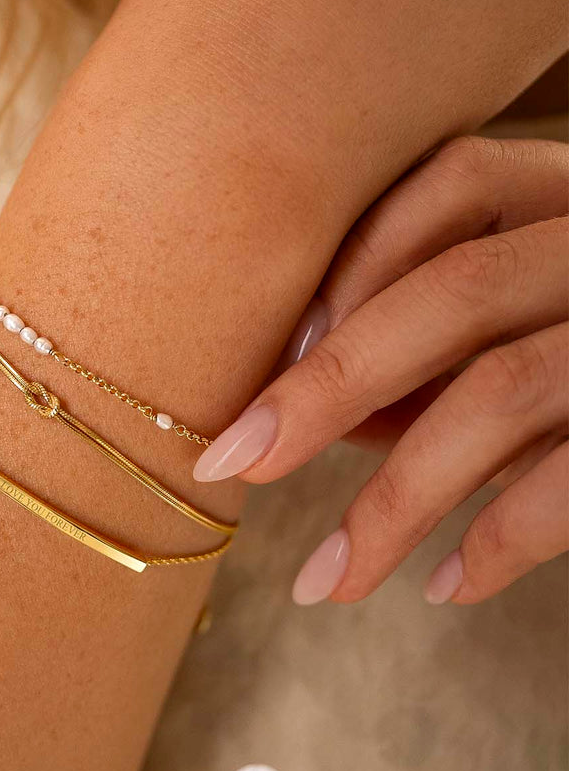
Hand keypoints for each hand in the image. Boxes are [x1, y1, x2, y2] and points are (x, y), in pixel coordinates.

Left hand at [193, 135, 567, 605]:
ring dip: (398, 499)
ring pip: (504, 393)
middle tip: (234, 464)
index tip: (275, 352)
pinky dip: (505, 537)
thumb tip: (322, 406)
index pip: (453, 184)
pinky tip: (444, 586)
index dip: (355, 264)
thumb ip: (445, 331)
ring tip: (327, 578)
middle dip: (330, 385)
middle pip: (454, 294)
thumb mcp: (535, 301)